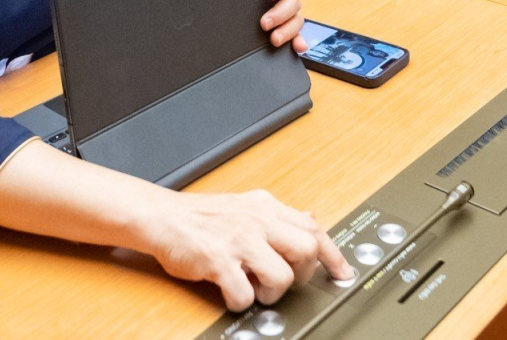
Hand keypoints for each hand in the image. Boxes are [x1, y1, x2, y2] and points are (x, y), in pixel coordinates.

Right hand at [134, 187, 352, 309]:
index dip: (334, 255)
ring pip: (282, 275)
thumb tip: (310, 220)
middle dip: (301, 273)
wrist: (163, 216)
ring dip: (272, 292)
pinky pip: (244, 293)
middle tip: (282, 280)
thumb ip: (277, 216)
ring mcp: (239, 240)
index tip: (343, 272)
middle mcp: (258, 220)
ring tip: (255, 289)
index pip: (314, 228)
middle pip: (307, 250)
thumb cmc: (203, 216)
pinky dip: (241, 301)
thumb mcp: (246, 206)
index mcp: (267, 207)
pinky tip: (231, 293)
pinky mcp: (218, 260)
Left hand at [260, 0, 304, 50]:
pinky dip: (299, 41)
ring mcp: (288, 12)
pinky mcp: (288, 29)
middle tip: (264, 23)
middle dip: (280, 13)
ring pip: (297, 18)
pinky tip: (298, 47)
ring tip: (274, 39)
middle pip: (293, 0)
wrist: (229, 8)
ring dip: (287, 29)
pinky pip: (298, 35)